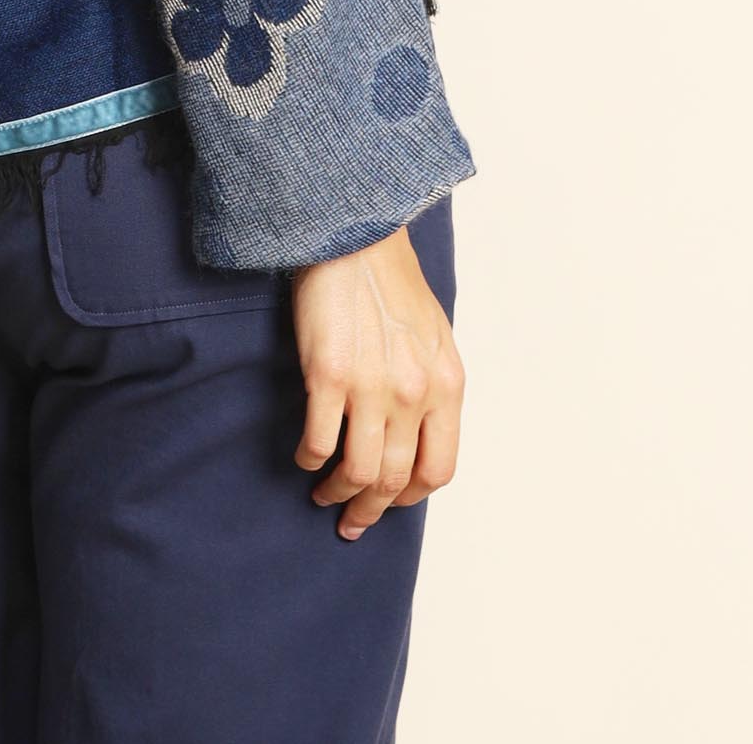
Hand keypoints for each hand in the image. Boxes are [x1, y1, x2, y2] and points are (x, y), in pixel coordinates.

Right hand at [290, 219, 463, 538]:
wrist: (354, 232)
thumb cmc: (390, 278)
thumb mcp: (434, 335)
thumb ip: (431, 386)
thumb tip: (415, 433)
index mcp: (446, 384)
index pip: (437, 469)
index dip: (411, 495)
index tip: (391, 500)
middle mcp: (415, 393)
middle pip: (396, 479)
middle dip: (372, 508)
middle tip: (352, 520)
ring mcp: (371, 387)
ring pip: (359, 472)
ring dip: (339, 494)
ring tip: (325, 494)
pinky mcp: (328, 375)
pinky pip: (318, 441)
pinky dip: (310, 460)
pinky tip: (306, 458)